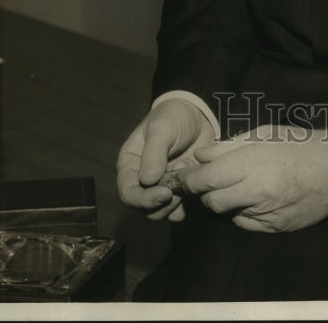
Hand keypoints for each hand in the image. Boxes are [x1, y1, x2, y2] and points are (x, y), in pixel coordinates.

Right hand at [116, 98, 215, 221]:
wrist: (199, 114)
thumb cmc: (174, 116)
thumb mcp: (162, 127)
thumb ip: (153, 152)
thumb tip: (147, 181)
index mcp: (130, 165)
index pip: (128, 194)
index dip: (143, 200)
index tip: (164, 194)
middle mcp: (142, 181)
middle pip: (146, 208)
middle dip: (164, 201)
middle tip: (180, 183)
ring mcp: (162, 187)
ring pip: (164, 212)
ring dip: (177, 201)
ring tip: (187, 173)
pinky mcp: (180, 190)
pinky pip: (182, 209)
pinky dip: (190, 200)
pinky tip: (196, 177)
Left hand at [178, 124, 327, 232]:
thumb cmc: (300, 145)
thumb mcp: (264, 134)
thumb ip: (229, 146)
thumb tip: (201, 157)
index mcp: (251, 164)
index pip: (205, 180)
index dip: (189, 179)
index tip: (183, 176)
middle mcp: (256, 192)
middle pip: (212, 201)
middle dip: (204, 193)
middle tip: (206, 182)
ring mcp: (266, 214)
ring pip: (228, 214)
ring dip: (225, 202)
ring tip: (235, 186)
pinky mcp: (276, 228)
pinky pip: (247, 223)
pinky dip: (243, 212)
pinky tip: (254, 198)